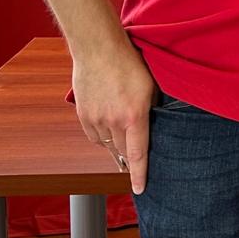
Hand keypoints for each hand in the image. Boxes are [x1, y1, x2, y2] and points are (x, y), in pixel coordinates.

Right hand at [71, 38, 156, 192]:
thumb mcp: (152, 85)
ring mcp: (95, 118)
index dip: (139, 174)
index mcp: (134, 116)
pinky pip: (93, 135)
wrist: (99, 48)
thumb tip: (155, 124)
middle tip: (134, 161)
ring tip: (122, 136)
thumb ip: (154, 108)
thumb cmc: (130, 62)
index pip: (138, 154)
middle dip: (128, 157)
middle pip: (121, 150)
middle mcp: (113, 121)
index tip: (140, 189)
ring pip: (106, 143)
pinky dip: (101, 136)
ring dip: (115, 144)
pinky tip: (107, 128)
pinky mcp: (83, 113)